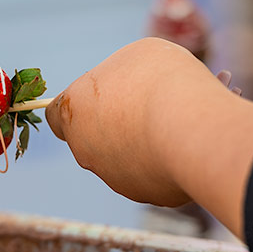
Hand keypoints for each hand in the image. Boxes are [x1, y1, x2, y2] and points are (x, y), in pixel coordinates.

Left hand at [46, 38, 252, 237]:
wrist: (192, 128)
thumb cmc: (161, 80)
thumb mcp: (138, 57)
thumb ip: (121, 77)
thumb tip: (125, 91)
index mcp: (74, 111)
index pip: (57, 115)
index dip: (78, 105)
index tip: (101, 97)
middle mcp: (86, 149)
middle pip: (96, 134)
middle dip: (119, 121)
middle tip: (152, 102)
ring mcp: (114, 176)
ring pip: (131, 154)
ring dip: (149, 138)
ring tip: (183, 115)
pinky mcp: (147, 194)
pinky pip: (159, 171)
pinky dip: (172, 156)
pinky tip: (195, 138)